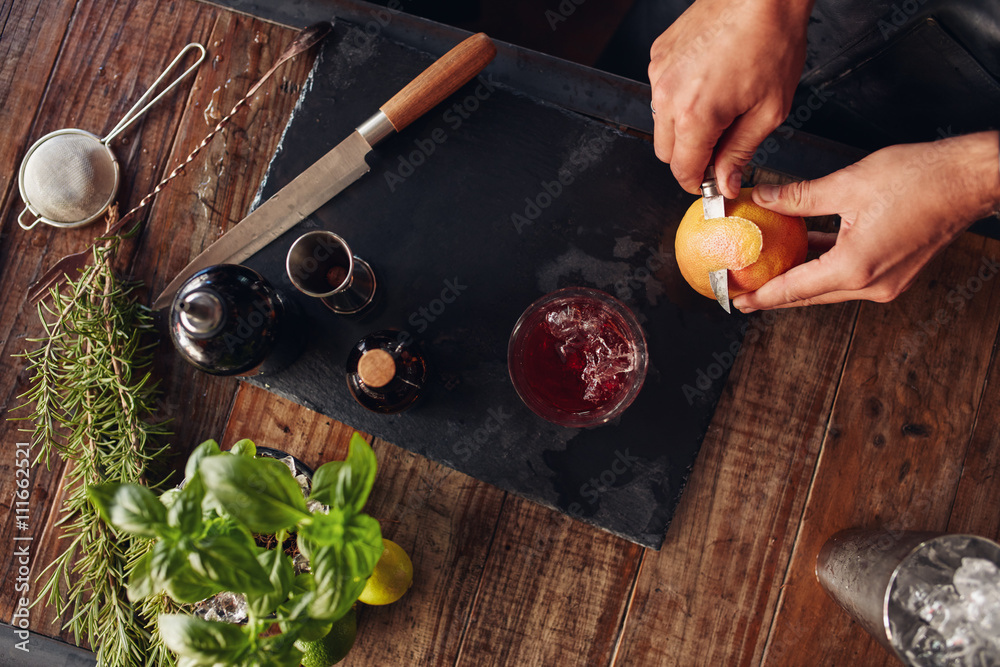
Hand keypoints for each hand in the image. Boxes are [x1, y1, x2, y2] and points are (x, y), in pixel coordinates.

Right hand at [648, 0, 811, 197]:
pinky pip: (662, 92)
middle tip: (722, 145)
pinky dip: (680, 97)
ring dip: (684, 127)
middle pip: (666, 152)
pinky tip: (709, 82)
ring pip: (661, 123)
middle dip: (691, 156)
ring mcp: (659, 73)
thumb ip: (740, 152)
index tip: (712, 184)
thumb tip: (725, 183)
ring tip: (719, 106)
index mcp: (695, 116)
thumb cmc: (771, 39)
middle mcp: (668, 96)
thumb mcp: (768, 109)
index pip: (683, 171)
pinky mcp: (658, 55)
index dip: (699, 184)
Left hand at [732, 132, 999, 310]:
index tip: (734, 300)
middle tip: (740, 289)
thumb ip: (797, 197)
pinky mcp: (894, 271)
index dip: (760, 296)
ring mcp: (886, 282)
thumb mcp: (847, 184)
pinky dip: (823, 265)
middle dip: (773, 292)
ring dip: (797, 278)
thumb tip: (762, 199)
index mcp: (855, 268)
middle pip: (808, 295)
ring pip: (827, 286)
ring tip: (764, 270)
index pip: (793, 290)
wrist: (971, 178)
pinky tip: (802, 249)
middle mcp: (871, 284)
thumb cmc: (921, 178)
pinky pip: (847, 275)